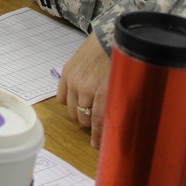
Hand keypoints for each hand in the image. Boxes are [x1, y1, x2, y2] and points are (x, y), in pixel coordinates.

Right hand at [56, 33, 110, 147]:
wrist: (107, 39)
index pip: (98, 121)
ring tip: (85, 110)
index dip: (97, 135)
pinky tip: (75, 100)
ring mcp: (73, 81)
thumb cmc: (120, 63)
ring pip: (72, 110)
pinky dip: (68, 102)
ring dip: (79, 114)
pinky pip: (61, 97)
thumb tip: (117, 124)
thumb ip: (118, 105)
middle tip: (94, 121)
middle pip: (83, 117)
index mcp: (103, 92)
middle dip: (89, 123)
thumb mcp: (123, 86)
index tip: (96, 145)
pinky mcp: (65, 73)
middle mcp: (86, 88)